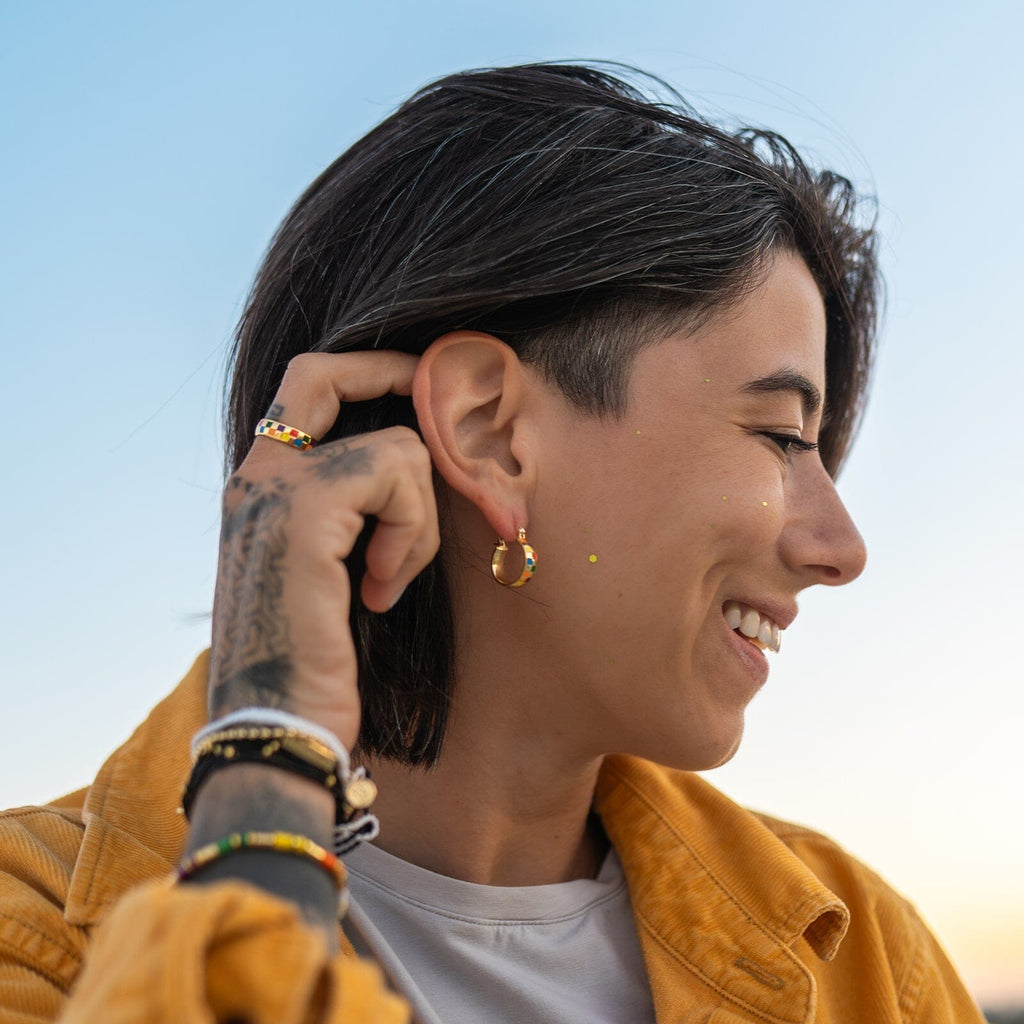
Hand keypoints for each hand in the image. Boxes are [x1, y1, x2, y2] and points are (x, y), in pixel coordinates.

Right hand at [208, 352, 439, 749]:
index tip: (423, 392)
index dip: (367, 375)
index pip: (305, 388)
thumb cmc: (315, 664)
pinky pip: (398, 477)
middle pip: (322, 369)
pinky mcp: (303, 511)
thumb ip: (356, 517)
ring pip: (397, 446)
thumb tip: (422, 470)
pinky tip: (380, 590)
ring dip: (421, 518)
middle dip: (397, 376)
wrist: (277, 728)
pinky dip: (412, 535)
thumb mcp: (333, 575)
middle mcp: (256, 476)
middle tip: (442, 411)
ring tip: (390, 578)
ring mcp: (272, 488)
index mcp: (259, 489)